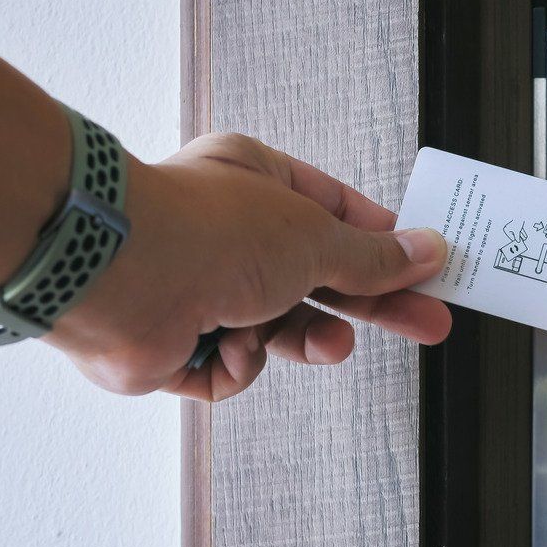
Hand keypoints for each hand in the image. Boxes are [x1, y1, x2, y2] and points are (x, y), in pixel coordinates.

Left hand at [44, 132, 452, 400]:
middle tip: (428, 322)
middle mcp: (227, 231)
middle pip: (320, 275)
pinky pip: (234, 364)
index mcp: (256, 181)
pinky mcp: (176, 340)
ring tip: (329, 347)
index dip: (385, 244)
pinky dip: (238, 361)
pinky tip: (228, 342)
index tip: (427, 267)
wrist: (117, 276)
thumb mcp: (317, 238)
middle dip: (373, 304)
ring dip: (307, 339)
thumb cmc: (205, 230)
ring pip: (279, 328)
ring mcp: (199, 286)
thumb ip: (374, 257)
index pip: (337, 212)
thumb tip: (424, 252)